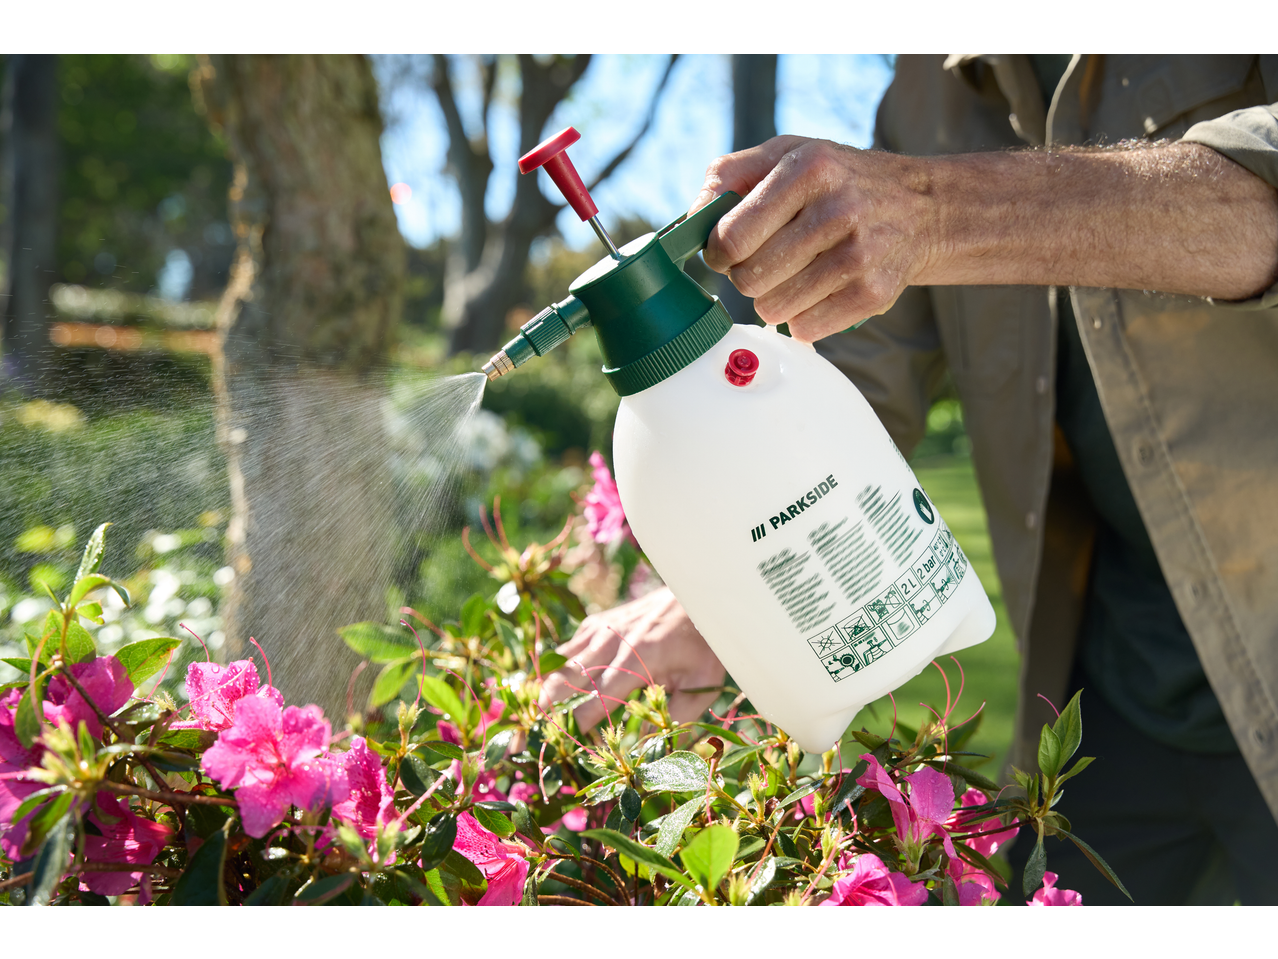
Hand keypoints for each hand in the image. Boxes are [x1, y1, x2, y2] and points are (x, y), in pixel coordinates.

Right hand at [538, 587, 724, 730]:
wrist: (698, 595)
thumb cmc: (704, 644)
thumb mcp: (702, 684)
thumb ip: (676, 717)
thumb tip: (649, 751)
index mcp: (638, 658)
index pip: (597, 699)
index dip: (578, 726)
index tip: (566, 748)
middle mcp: (612, 642)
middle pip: (567, 681)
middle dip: (547, 712)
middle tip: (528, 739)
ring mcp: (600, 629)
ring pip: (560, 665)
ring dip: (542, 694)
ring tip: (525, 721)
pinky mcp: (596, 624)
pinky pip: (567, 651)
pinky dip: (552, 673)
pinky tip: (541, 694)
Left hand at [689, 136, 937, 342]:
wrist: (921, 208)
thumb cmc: (837, 182)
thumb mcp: (787, 154)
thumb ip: (729, 177)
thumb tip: (692, 220)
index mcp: (809, 169)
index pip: (732, 236)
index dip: (717, 252)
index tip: (724, 252)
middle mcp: (838, 209)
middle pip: (749, 279)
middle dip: (746, 276)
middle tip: (765, 262)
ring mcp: (860, 254)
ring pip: (773, 308)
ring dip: (773, 298)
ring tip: (794, 275)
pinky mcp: (875, 293)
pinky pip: (804, 329)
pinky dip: (801, 317)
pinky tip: (817, 292)